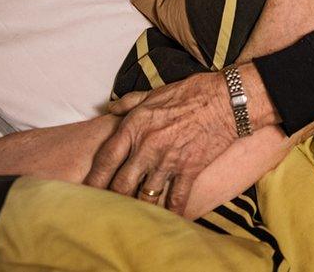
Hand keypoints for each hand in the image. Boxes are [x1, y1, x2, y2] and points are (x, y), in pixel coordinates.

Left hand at [85, 72, 235, 213]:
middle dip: (112, 201)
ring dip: (140, 208)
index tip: (85, 193)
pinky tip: (168, 220)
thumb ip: (129, 102)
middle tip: (107, 212)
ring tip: (134, 219)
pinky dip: (172, 212)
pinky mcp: (190, 169)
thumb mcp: (155, 93)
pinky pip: (176, 198)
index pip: (105, 159)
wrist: (227, 99)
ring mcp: (169, 160)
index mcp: (135, 126)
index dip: (93, 180)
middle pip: (121, 184)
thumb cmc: (191, 93)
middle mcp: (147, 146)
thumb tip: (109, 108)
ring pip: (146, 196)